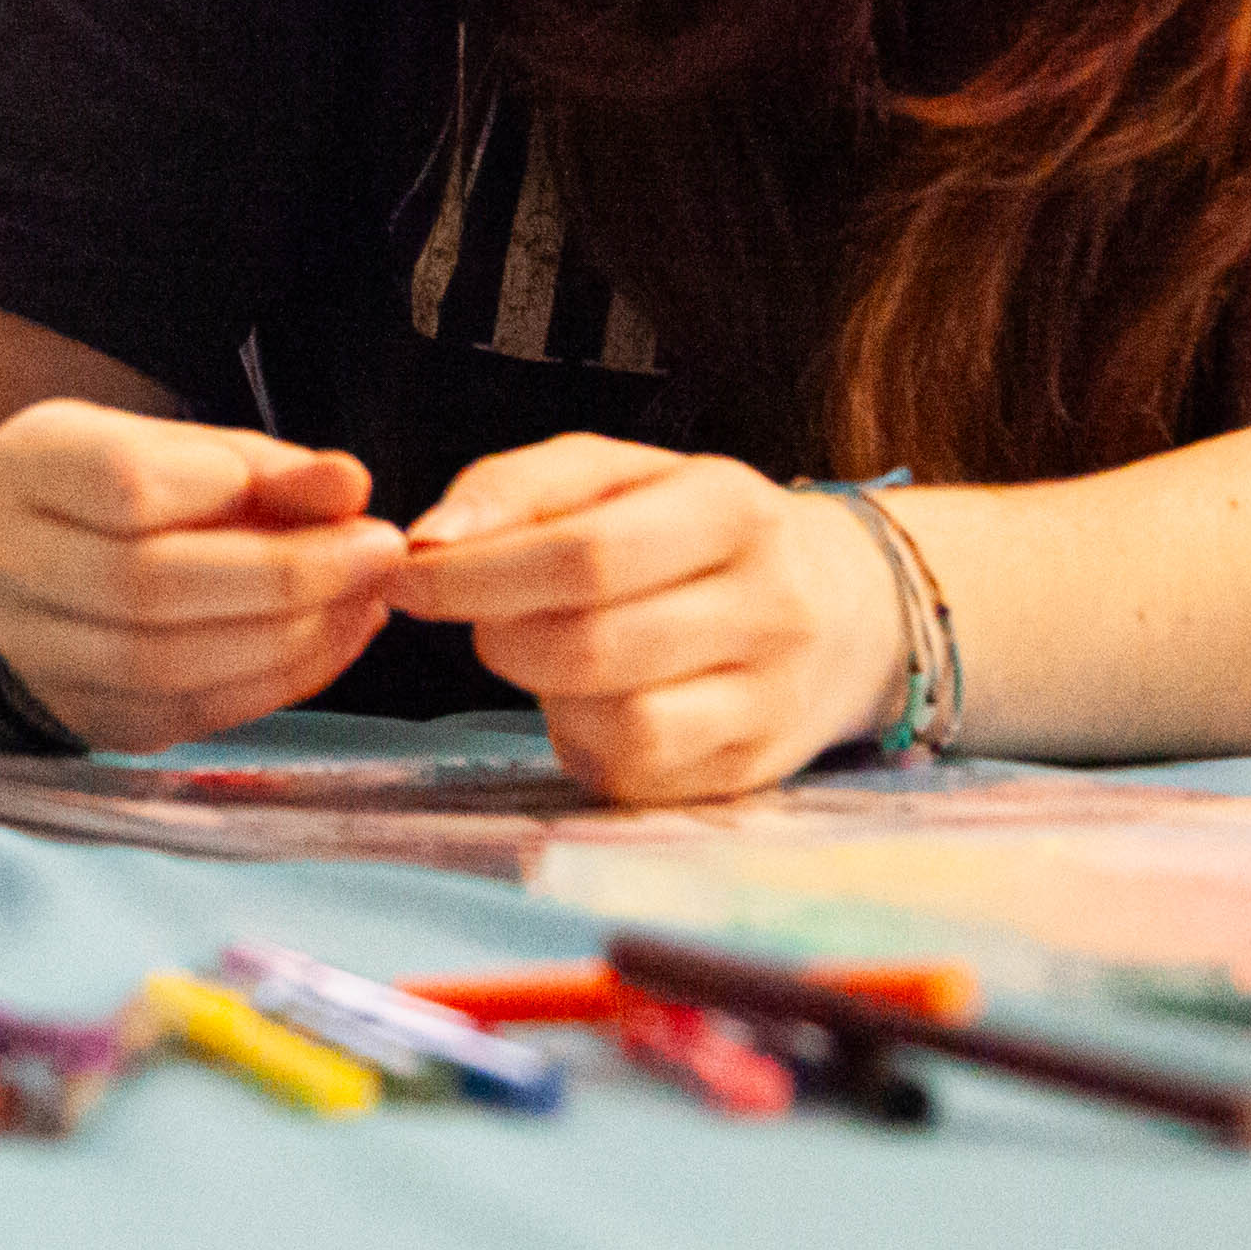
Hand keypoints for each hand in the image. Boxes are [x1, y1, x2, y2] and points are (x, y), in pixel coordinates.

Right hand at [0, 401, 404, 750]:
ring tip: (364, 604)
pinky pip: (187, 715)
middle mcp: (4, 557)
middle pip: (144, 584)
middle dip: (284, 577)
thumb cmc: (146, 492)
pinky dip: (276, 683)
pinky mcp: (85, 715)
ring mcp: (34, 649)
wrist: (65, 559)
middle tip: (379, 559)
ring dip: (289, 639)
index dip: (242, 494)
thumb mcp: (204, 453)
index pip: (123, 483)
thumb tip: (347, 485)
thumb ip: (272, 469)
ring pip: (163, 663)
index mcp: (25, 463)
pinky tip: (330, 643)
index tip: (348, 501)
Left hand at [392, 435, 906, 802]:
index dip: (475, 573)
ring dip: (541, 694)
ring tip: (543, 653)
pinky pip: (634, 773)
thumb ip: (518, 488)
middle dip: (497, 635)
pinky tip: (588, 702)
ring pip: (615, 722)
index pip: (583, 553)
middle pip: (589, 644)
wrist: (842, 610)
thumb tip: (427, 540)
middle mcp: (768, 607)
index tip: (408, 575)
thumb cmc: (693, 533)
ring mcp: (768, 700)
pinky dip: (581, 740)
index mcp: (732, 509)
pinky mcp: (749, 772)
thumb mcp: (620, 475)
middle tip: (478, 618)